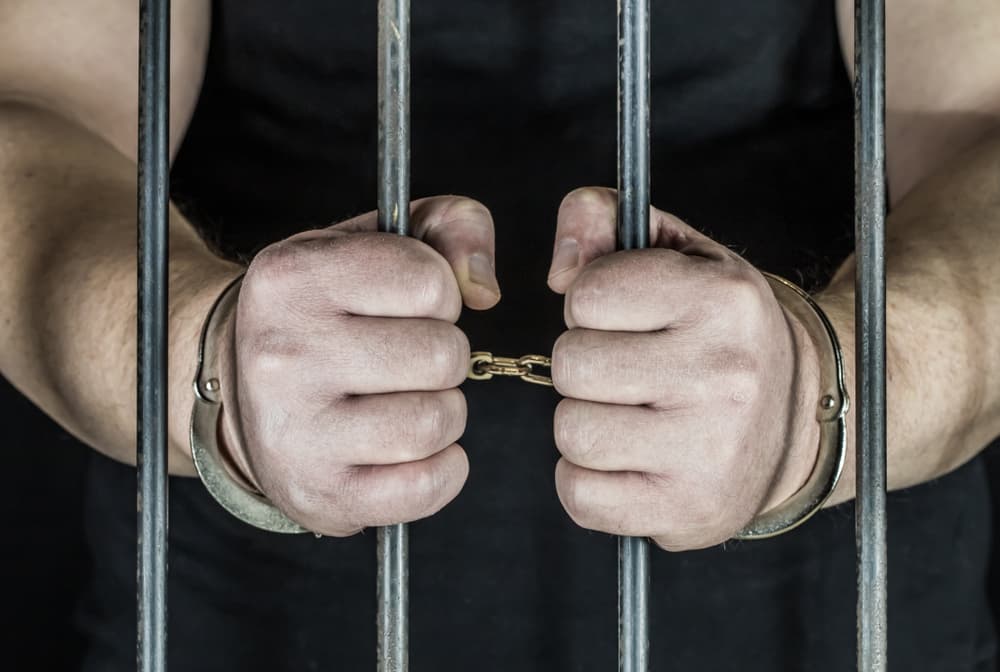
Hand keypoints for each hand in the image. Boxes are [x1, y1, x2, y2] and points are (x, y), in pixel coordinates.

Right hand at [218, 196, 499, 535]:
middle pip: (443, 355)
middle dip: (445, 356)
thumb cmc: (328, 310)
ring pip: (437, 421)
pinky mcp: (320, 492)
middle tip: (409, 360)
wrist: (244, 392)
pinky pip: (427, 486)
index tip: (409, 305)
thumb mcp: (374, 242)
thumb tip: (483, 288)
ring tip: (407, 400)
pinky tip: (413, 450)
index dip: (439, 294)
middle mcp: (283, 352)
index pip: (430, 281)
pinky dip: (442, 469)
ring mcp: (297, 430)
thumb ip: (450, 225)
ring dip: (443, 412)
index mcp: (293, 276)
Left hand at [547, 188, 821, 550]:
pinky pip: (580, 495)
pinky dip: (587, 480)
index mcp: (721, 299)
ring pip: (571, 431)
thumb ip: (607, 220)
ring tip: (632, 414)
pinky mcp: (691, 509)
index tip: (626, 319)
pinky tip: (627, 460)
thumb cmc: (720, 331)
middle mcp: (723, 373)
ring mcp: (710, 449)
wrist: (802, 417)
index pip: (587, 294)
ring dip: (586, 422)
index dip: (591, 306)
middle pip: (571, 366)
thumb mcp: (681, 255)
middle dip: (585, 366)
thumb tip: (559, 267)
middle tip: (628, 371)